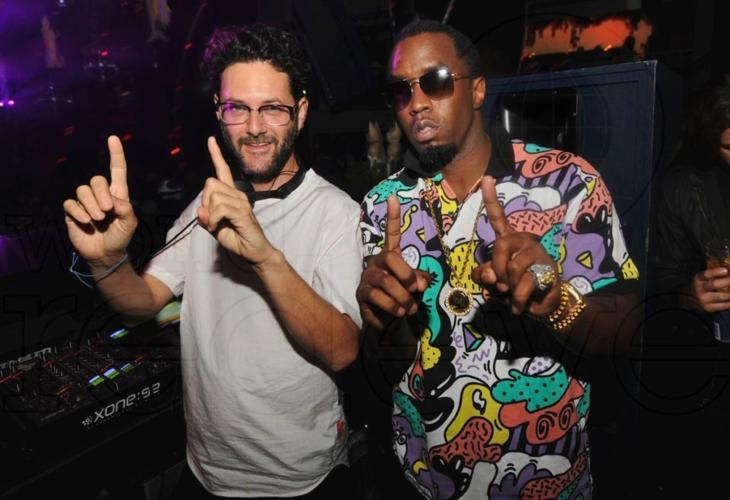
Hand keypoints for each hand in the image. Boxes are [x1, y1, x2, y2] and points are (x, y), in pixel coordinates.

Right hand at [63, 136, 136, 266]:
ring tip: (97, 219)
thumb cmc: (120, 237)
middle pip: (96, 180)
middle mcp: (100, 195)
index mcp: (117, 194)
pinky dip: (79, 212)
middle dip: (101, 194)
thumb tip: (110, 199)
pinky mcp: (72, 212)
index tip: (113, 138)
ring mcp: (85, 203)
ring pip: (82, 190)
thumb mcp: (130, 223)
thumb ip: (125, 208)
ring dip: (91, 205)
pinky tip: (87, 222)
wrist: (106, 255)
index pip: (117, 170)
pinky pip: (70, 203)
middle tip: (107, 211)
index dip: (116, 154)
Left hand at [197, 136, 274, 265]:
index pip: (222, 170)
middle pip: (210, 183)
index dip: (216, 155)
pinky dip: (213, 220)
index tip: (211, 139)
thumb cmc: (236, 238)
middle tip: (210, 219)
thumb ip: (205, 218)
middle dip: (205, 201)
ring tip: (216, 226)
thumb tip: (201, 210)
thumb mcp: (214, 228)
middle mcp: (238, 194)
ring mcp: (242, 202)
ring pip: (214, 196)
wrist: (254, 252)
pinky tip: (217, 227)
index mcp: (231, 195)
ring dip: (209, 214)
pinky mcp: (243, 212)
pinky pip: (220, 208)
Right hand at [356, 195, 430, 329]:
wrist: (381, 317)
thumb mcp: (413, 285)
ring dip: (400, 302)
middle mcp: (375, 265)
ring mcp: (366, 282)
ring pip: (384, 286)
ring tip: (408, 311)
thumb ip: (419, 280)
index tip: (394, 197)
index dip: (393, 217)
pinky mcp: (360, 299)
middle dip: (406, 279)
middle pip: (390, 261)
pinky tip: (392, 318)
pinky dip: (387, 316)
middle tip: (414, 295)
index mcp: (389, 257)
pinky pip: (374, 306)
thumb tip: (418, 284)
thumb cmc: (400, 295)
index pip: (392, 234)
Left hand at [471, 176, 560, 315]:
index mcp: (510, 241)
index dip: (491, 199)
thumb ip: (485, 275)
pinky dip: (517, 300)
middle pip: (500, 245)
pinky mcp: (546, 270)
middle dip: (495, 268)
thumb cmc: (517, 286)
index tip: (486, 178)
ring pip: (511, 266)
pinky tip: (520, 305)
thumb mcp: (495, 281)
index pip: (499, 217)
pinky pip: (522, 285)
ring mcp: (536, 254)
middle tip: (500, 283)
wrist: (545, 303)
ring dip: (507, 285)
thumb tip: (489, 275)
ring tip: (512, 292)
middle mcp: (524, 242)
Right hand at [688, 267, 729, 312]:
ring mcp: (704, 299)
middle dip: (727, 282)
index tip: (725, 270)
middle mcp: (699, 289)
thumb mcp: (703, 278)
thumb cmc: (702, 286)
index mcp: (698, 279)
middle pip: (714, 285)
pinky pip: (723, 306)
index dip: (715, 272)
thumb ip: (714, 274)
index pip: (706, 274)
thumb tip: (728, 267)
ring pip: (721, 296)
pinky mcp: (709, 308)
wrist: (690, 300)